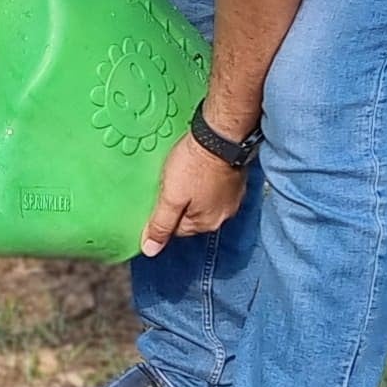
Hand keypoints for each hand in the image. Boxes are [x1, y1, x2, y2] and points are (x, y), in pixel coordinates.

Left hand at [141, 132, 247, 253]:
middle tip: (170, 185)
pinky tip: (198, 170)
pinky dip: (205, 182)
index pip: (177, 230)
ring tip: (184, 175)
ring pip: (204, 202)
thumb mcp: (171, 197)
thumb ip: (161, 224)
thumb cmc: (194, 165)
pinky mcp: (236, 180)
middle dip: (180, 204)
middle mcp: (223, 215)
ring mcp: (232, 197)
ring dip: (193, 192)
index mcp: (206, 223)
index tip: (160, 197)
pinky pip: (215, 188)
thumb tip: (150, 250)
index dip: (164, 214)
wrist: (219, 136)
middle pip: (191, 216)